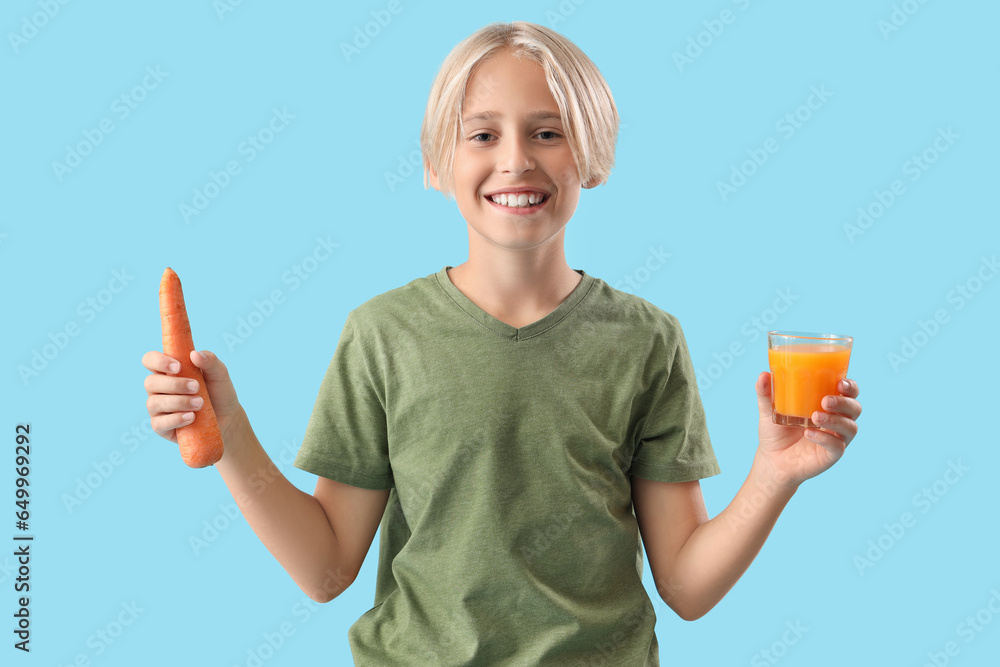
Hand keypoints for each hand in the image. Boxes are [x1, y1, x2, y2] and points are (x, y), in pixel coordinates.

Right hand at [142, 349, 242, 445]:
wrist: (228, 417)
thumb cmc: (219, 392)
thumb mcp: (219, 374)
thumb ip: (210, 361)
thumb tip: (194, 354)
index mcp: (168, 371)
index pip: (150, 360)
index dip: (158, 361)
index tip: (178, 367)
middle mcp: (159, 389)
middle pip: (150, 382)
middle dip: (174, 384)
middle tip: (196, 387)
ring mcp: (158, 409)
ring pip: (154, 403)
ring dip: (178, 402)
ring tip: (200, 403)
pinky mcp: (162, 427)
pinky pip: (159, 424)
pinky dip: (176, 419)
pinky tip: (191, 417)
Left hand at [754, 371, 861, 487]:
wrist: (771, 459)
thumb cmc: (776, 431)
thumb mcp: (768, 410)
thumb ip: (766, 393)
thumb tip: (763, 375)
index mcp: (828, 405)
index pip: (849, 392)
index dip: (850, 386)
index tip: (840, 382)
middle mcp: (837, 420)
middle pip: (854, 408)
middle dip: (844, 402)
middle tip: (825, 401)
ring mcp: (836, 439)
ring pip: (850, 427)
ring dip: (835, 420)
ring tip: (815, 416)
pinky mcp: (831, 455)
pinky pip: (837, 447)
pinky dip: (825, 439)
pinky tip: (809, 433)